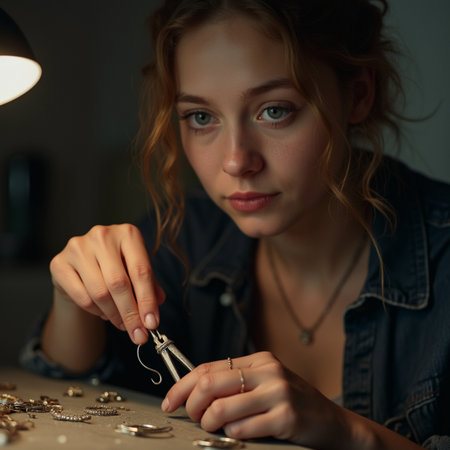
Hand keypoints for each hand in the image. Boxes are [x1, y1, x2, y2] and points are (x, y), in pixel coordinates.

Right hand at [49, 224, 164, 344]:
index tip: (152, 323)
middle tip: (138, 334)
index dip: (147, 300)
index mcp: (128, 233)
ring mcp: (78, 247)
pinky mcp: (59, 263)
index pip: (141, 271)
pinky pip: (82, 297)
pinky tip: (105, 314)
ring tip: (123, 324)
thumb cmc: (117, 266)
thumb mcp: (137, 271)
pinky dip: (97, 312)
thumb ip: (149, 288)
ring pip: (100, 292)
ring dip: (114, 315)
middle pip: (119, 283)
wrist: (83, 264)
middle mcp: (102, 235)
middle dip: (131, 314)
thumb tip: (153, 315)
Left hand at [161, 351, 351, 446]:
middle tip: (194, 417)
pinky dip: (232, 435)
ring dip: (210, 424)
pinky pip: (242, 429)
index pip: (208, 367)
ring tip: (215, 428)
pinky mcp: (286, 418)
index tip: (170, 402)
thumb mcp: (265, 383)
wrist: (333, 423)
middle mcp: (268, 371)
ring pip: (221, 408)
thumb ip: (235, 382)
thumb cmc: (293, 403)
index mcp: (259, 360)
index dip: (182, 385)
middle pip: (210, 384)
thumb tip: (193, 391)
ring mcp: (278, 393)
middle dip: (192, 405)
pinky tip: (240, 434)